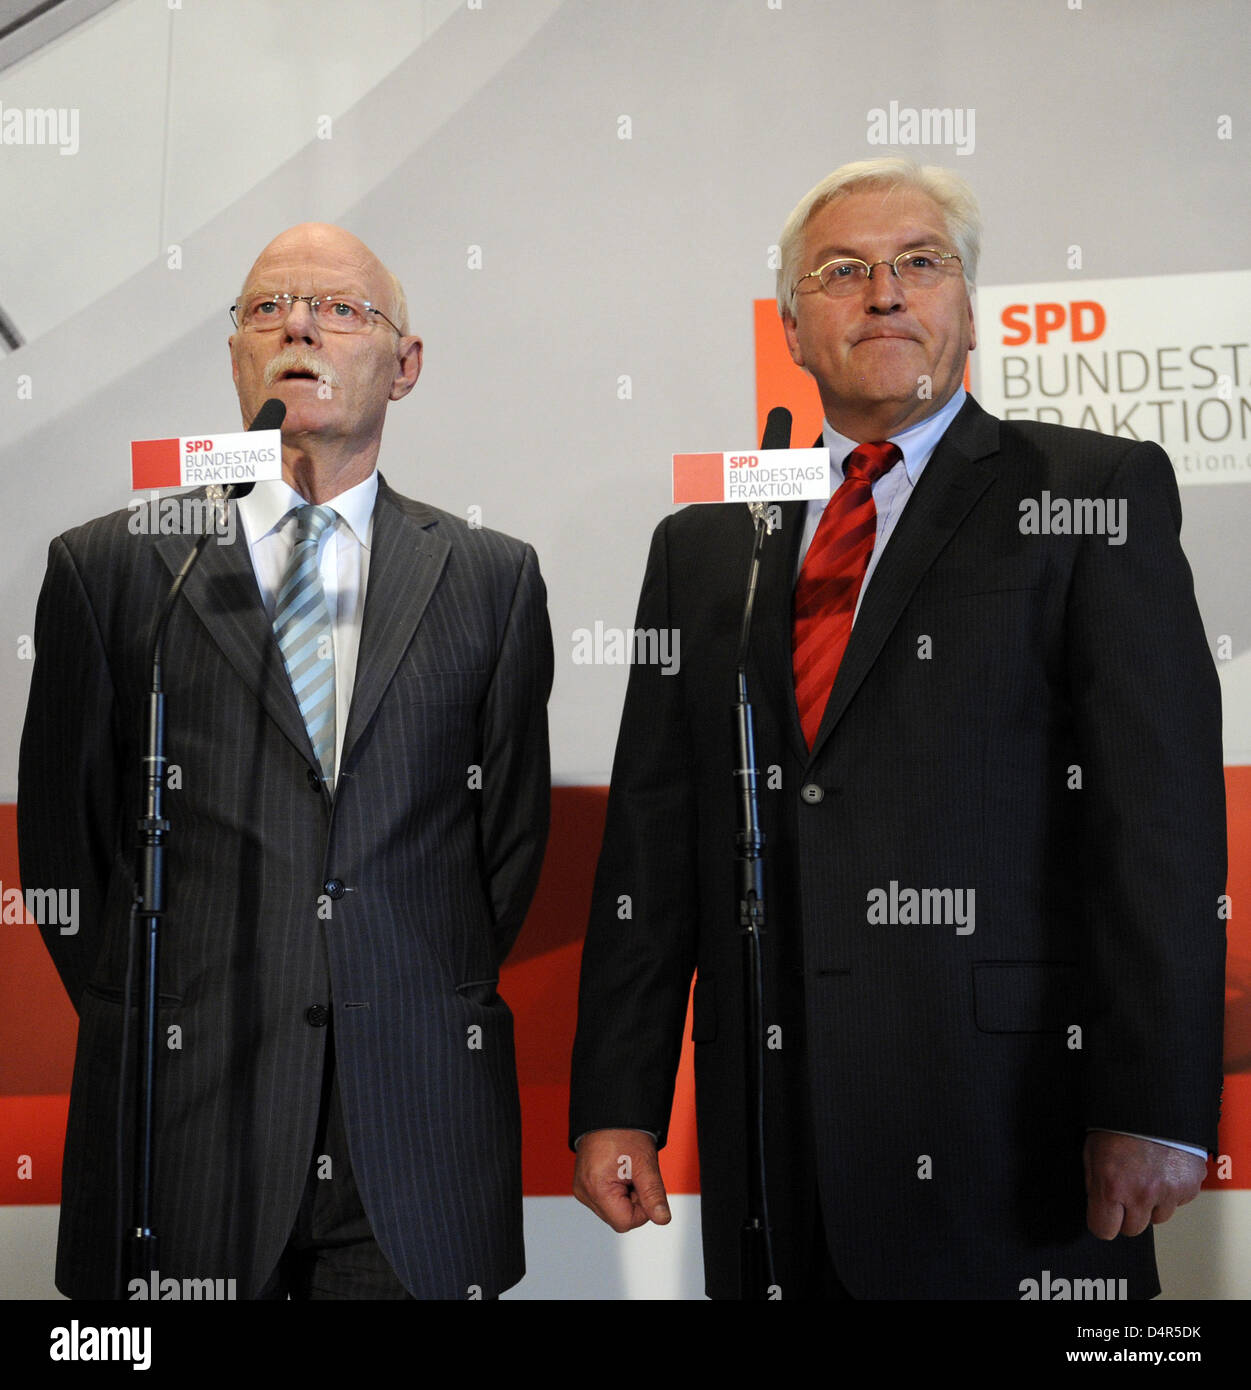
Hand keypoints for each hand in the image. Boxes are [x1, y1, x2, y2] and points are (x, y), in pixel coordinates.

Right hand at [573, 1129, 670, 1231]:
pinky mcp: (584, 1185)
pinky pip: (605, 1200)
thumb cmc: (624, 1133)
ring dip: (625, 1196)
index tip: (644, 1185)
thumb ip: (654, 1195)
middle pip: (618, 1218)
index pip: (626, 1222)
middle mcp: (584, 1192)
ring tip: (626, 1171)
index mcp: (596, 1189)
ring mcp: (582, 1189)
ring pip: (613, 1210)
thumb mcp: (645, 1164)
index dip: (642, 1209)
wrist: (610, 1114)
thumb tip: (662, 1219)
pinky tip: (619, 1172)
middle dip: (633, 1201)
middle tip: (636, 1175)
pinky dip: (616, 1190)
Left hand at [1083, 1131, 1206, 1239]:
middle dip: (1127, 1213)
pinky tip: (1163, 1167)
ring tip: (1146, 1172)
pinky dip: (1171, 1190)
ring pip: (1157, 1217)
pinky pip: (1177, 1201)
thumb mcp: (1092, 1149)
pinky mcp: (1189, 1187)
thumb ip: (1095, 1183)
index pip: (1104, 1230)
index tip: (1104, 1213)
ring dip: (1151, 1202)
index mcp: (1112, 1186)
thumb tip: (1098, 1204)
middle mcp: (1141, 1194)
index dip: (1102, 1221)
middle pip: (1132, 1229)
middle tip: (1126, 1187)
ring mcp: (1168, 1192)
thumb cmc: (1118, 1122)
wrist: (1154, 1102)